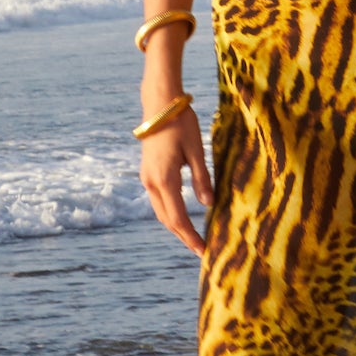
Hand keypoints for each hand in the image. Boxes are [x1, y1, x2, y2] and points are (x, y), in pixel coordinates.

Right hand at [141, 105, 211, 256]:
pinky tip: (182, 216)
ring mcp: (146, 178)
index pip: (178, 218)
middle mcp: (151, 183)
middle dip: (184, 236)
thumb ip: (202, 179)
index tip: (204, 250)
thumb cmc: (182, 124)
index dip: (191, 237)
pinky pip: (158, 200)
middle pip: (167, 220)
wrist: (159, 104)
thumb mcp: (196, 150)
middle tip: (201, 249)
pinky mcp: (147, 173)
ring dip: (176, 226)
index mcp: (165, 179)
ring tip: (193, 237)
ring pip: (161, 211)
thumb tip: (208, 205)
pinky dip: (170, 213)